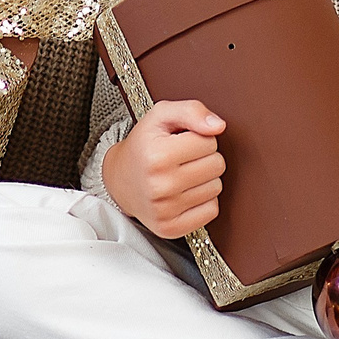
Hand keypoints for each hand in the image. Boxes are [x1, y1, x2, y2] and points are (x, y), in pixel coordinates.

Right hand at [101, 100, 225, 238]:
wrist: (119, 181)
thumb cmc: (144, 146)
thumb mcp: (160, 116)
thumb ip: (191, 110)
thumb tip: (219, 125)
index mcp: (157, 155)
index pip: (209, 141)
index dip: (198, 138)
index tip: (180, 142)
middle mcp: (160, 185)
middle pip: (217, 165)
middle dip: (204, 158)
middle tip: (182, 158)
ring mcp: (165, 210)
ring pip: (216, 188)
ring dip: (204, 179)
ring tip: (181, 174)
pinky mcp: (171, 228)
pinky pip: (211, 210)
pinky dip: (202, 201)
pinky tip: (184, 193)